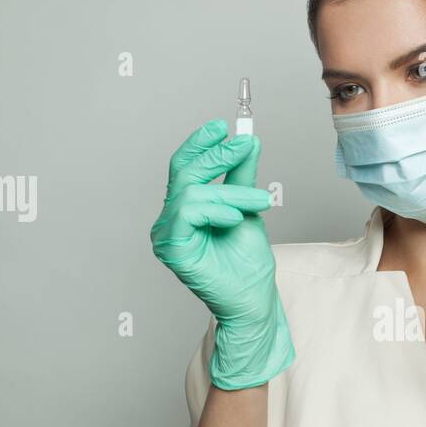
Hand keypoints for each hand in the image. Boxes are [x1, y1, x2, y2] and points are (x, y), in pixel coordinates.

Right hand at [150, 118, 294, 388]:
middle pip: (184, 173)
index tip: (224, 126)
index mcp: (185, 210)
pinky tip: (235, 218)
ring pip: (192, 191)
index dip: (200, 144)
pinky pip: (189, 213)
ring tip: (258, 201)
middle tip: (244, 148)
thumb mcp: (248, 207)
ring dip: (229, 192)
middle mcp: (170, 220)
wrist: (254, 300)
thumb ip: (241, 177)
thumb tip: (247, 141)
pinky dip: (216, 209)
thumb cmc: (247, 264)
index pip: (183, 167)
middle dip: (217, 157)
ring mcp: (167, 235)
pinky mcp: (172, 249)